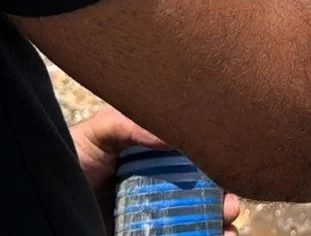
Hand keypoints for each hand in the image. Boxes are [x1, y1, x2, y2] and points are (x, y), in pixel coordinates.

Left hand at [71, 106, 241, 234]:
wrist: (41, 194)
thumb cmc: (73, 157)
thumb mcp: (102, 130)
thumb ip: (133, 124)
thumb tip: (174, 135)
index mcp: (156, 164)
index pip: (197, 166)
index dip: (217, 170)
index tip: (230, 175)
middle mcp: (158, 192)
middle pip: (203, 198)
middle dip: (224, 203)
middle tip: (230, 206)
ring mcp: (150, 219)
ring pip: (195, 223)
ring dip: (218, 225)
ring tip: (226, 228)